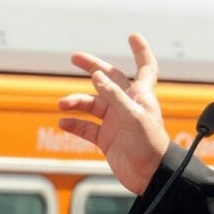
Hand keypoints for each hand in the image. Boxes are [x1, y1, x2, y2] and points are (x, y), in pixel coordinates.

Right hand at [58, 33, 169, 194]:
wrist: (150, 177)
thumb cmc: (150, 145)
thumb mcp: (133, 117)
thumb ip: (114, 95)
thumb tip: (97, 76)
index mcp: (141, 95)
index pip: (145, 67)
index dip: (140, 51)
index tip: (132, 36)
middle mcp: (128, 105)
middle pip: (109, 80)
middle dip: (93, 67)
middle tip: (74, 57)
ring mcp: (116, 122)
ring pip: (92, 105)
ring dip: (77, 102)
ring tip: (63, 104)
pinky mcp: (107, 140)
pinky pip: (87, 128)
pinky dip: (74, 124)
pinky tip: (63, 123)